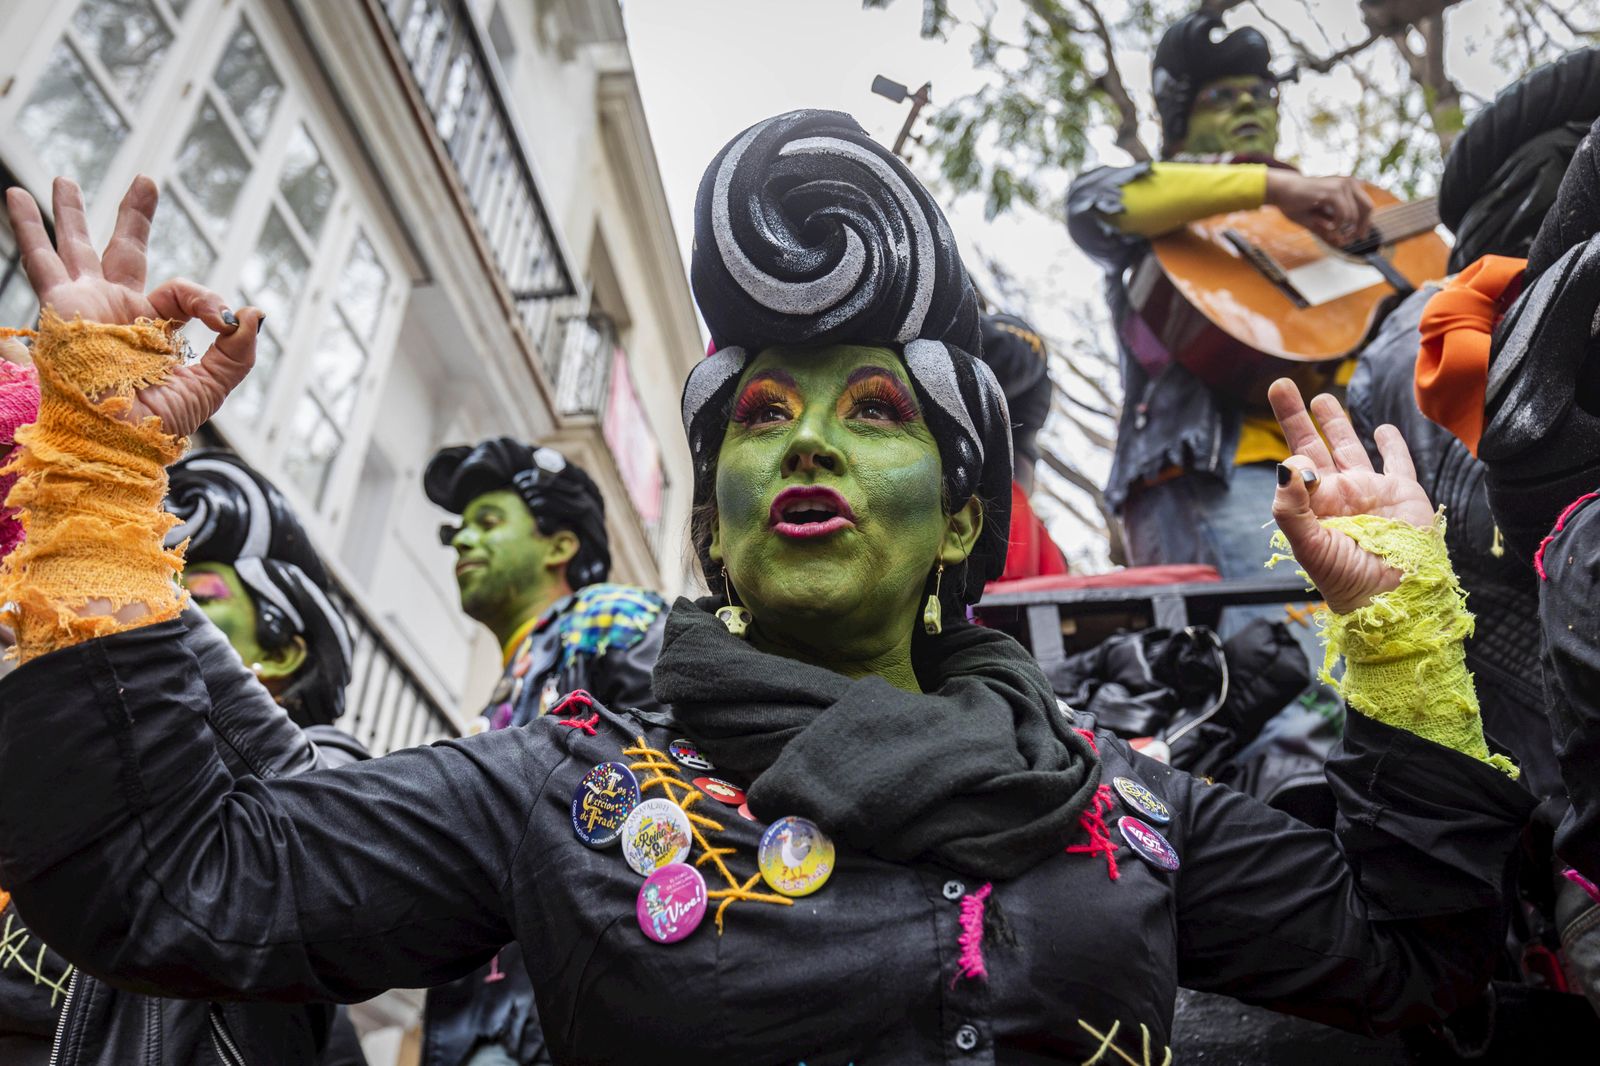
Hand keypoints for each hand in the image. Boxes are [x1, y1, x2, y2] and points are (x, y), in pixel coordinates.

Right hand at [4, 177, 260, 436]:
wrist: (116, 437)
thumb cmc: (157, 421)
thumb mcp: (210, 385)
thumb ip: (237, 351)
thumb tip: (253, 313)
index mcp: (152, 332)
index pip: (181, 294)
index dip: (205, 299)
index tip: (222, 316)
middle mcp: (116, 313)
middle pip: (127, 253)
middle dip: (134, 218)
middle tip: (146, 183)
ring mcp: (86, 306)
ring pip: (77, 248)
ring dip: (70, 214)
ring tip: (64, 179)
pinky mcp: (61, 306)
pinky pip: (41, 260)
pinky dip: (27, 228)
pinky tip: (13, 195)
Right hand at [1265, 171, 1373, 244]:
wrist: (1281, 191)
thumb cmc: (1296, 202)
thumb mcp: (1316, 218)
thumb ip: (1330, 228)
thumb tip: (1342, 243)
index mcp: (1347, 185)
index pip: (1366, 205)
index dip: (1366, 223)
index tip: (1360, 237)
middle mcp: (1348, 182)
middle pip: (1367, 208)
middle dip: (1360, 227)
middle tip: (1350, 240)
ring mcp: (1341, 185)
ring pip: (1353, 215)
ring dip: (1342, 229)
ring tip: (1329, 232)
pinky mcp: (1332, 192)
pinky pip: (1343, 215)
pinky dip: (1336, 225)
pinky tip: (1327, 226)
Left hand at [1268, 379, 1433, 613]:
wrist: (1392, 597)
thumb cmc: (1346, 578)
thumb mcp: (1310, 546)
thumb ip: (1292, 508)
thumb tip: (1285, 466)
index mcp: (1313, 505)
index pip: (1295, 468)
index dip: (1295, 459)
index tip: (1302, 464)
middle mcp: (1338, 493)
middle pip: (1313, 445)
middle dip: (1295, 415)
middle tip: (1281, 384)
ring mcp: (1370, 491)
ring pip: (1350, 446)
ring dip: (1335, 422)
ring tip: (1322, 398)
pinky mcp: (1403, 492)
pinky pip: (1397, 462)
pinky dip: (1391, 444)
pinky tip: (1382, 428)